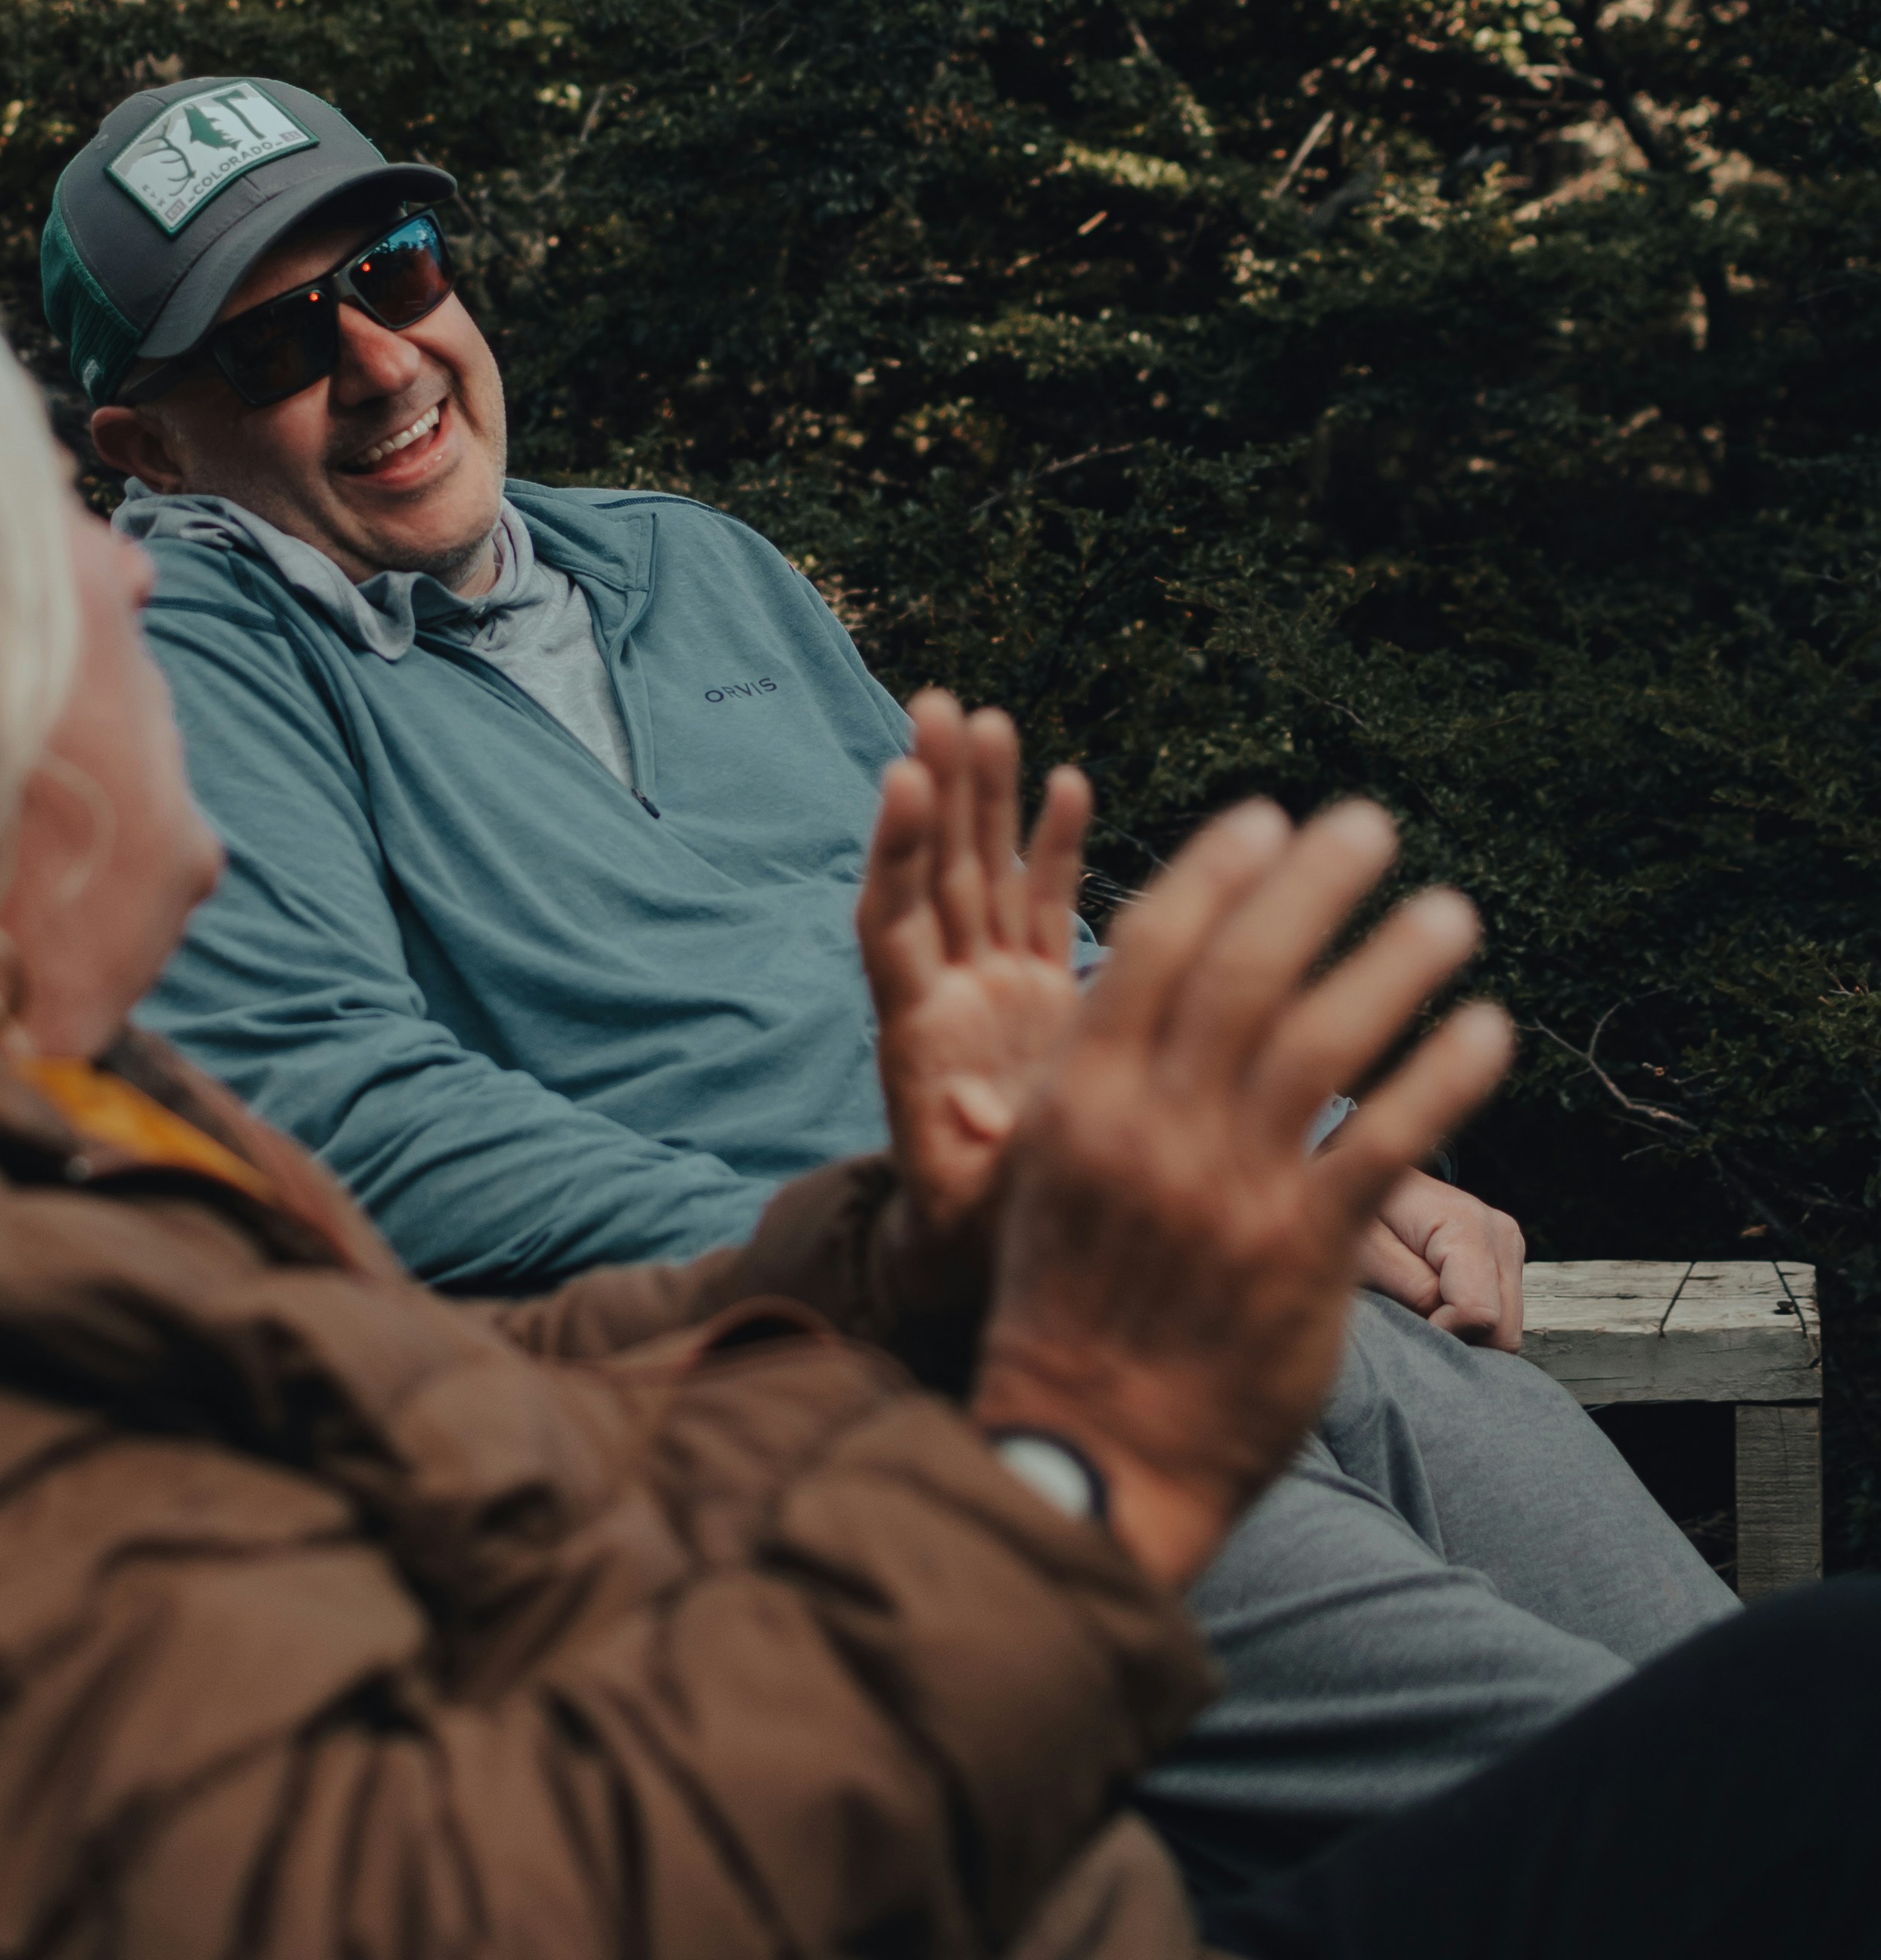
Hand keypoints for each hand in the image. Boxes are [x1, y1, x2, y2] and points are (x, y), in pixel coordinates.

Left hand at [858, 694, 1090, 1259]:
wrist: (993, 1254)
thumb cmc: (977, 1236)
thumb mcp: (973, 1204)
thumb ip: (974, 1150)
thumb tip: (960, 1102)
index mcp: (918, 1036)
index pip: (893, 924)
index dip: (894, 852)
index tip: (898, 778)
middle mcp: (948, 995)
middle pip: (932, 877)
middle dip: (934, 792)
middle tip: (933, 705)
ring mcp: (993, 988)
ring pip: (981, 876)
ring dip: (981, 798)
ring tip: (981, 715)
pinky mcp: (1041, 997)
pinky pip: (1042, 907)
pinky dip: (1051, 847)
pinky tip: (1066, 781)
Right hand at [974, 796, 1512, 1595]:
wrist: (1092, 1455)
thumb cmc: (1072, 1313)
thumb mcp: (1049, 1182)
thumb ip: (1098, 1089)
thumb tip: (1146, 995)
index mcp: (1078, 1102)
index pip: (1149, 951)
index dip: (1212, 873)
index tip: (1265, 818)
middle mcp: (1150, 1131)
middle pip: (1243, 973)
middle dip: (1310, 886)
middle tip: (1367, 824)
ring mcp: (1226, 1192)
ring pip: (1322, 1043)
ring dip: (1392, 964)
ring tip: (1449, 912)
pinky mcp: (1299, 1256)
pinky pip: (1384, 1147)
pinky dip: (1439, 1078)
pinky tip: (1485, 1029)